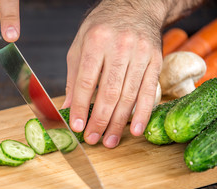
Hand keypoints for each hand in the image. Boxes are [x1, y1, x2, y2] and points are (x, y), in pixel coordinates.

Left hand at [62, 0, 164, 147]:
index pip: (86, 81)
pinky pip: (149, 91)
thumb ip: (73, 77)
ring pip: (128, 95)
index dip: (80, 106)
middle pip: (109, 92)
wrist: (136, 7)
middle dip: (99, 120)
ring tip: (109, 140)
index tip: (76, 126)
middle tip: (92, 139)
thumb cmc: (102, 28)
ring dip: (118, 122)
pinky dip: (142, 113)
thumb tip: (68, 107)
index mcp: (95, 41)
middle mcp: (119, 47)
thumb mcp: (80, 46)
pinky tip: (135, 130)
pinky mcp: (156, 60)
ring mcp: (140, 54)